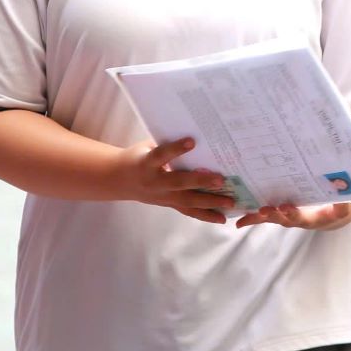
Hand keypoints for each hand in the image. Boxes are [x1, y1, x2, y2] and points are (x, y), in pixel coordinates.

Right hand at [114, 138, 234, 222]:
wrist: (119, 180)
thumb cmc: (139, 156)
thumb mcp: (147, 145)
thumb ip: (166, 141)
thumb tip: (196, 132)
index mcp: (147, 163)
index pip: (162, 155)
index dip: (176, 149)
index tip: (192, 141)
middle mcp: (155, 182)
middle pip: (179, 182)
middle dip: (201, 181)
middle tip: (221, 179)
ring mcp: (162, 196)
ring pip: (187, 201)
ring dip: (210, 203)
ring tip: (230, 203)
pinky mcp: (168, 204)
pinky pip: (188, 211)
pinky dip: (206, 215)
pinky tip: (221, 217)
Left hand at [234, 201, 350, 230]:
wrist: (333, 217)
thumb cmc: (341, 208)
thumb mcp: (347, 205)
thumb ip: (345, 200)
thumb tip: (342, 186)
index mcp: (315, 218)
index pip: (304, 217)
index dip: (295, 213)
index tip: (286, 207)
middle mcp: (300, 220)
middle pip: (285, 219)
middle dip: (274, 215)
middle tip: (264, 209)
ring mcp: (290, 218)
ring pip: (273, 218)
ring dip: (259, 217)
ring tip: (243, 218)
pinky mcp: (283, 213)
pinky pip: (267, 216)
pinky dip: (253, 218)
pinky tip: (239, 221)